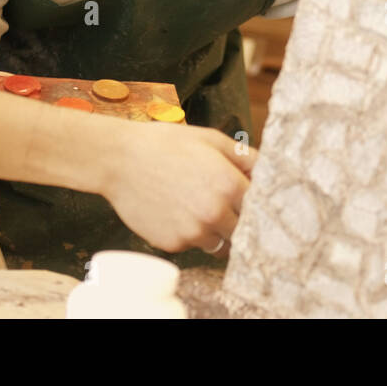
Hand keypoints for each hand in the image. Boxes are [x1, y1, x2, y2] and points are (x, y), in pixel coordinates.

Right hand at [103, 121, 255, 254]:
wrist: (119, 160)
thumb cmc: (165, 144)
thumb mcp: (210, 139)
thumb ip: (245, 157)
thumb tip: (267, 171)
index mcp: (229, 185)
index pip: (262, 209)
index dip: (259, 205)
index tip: (252, 202)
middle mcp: (215, 214)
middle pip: (244, 232)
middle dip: (239, 221)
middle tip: (227, 207)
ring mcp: (193, 233)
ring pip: (219, 244)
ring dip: (216, 231)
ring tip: (197, 207)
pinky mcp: (173, 245)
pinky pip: (192, 245)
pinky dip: (189, 235)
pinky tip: (175, 212)